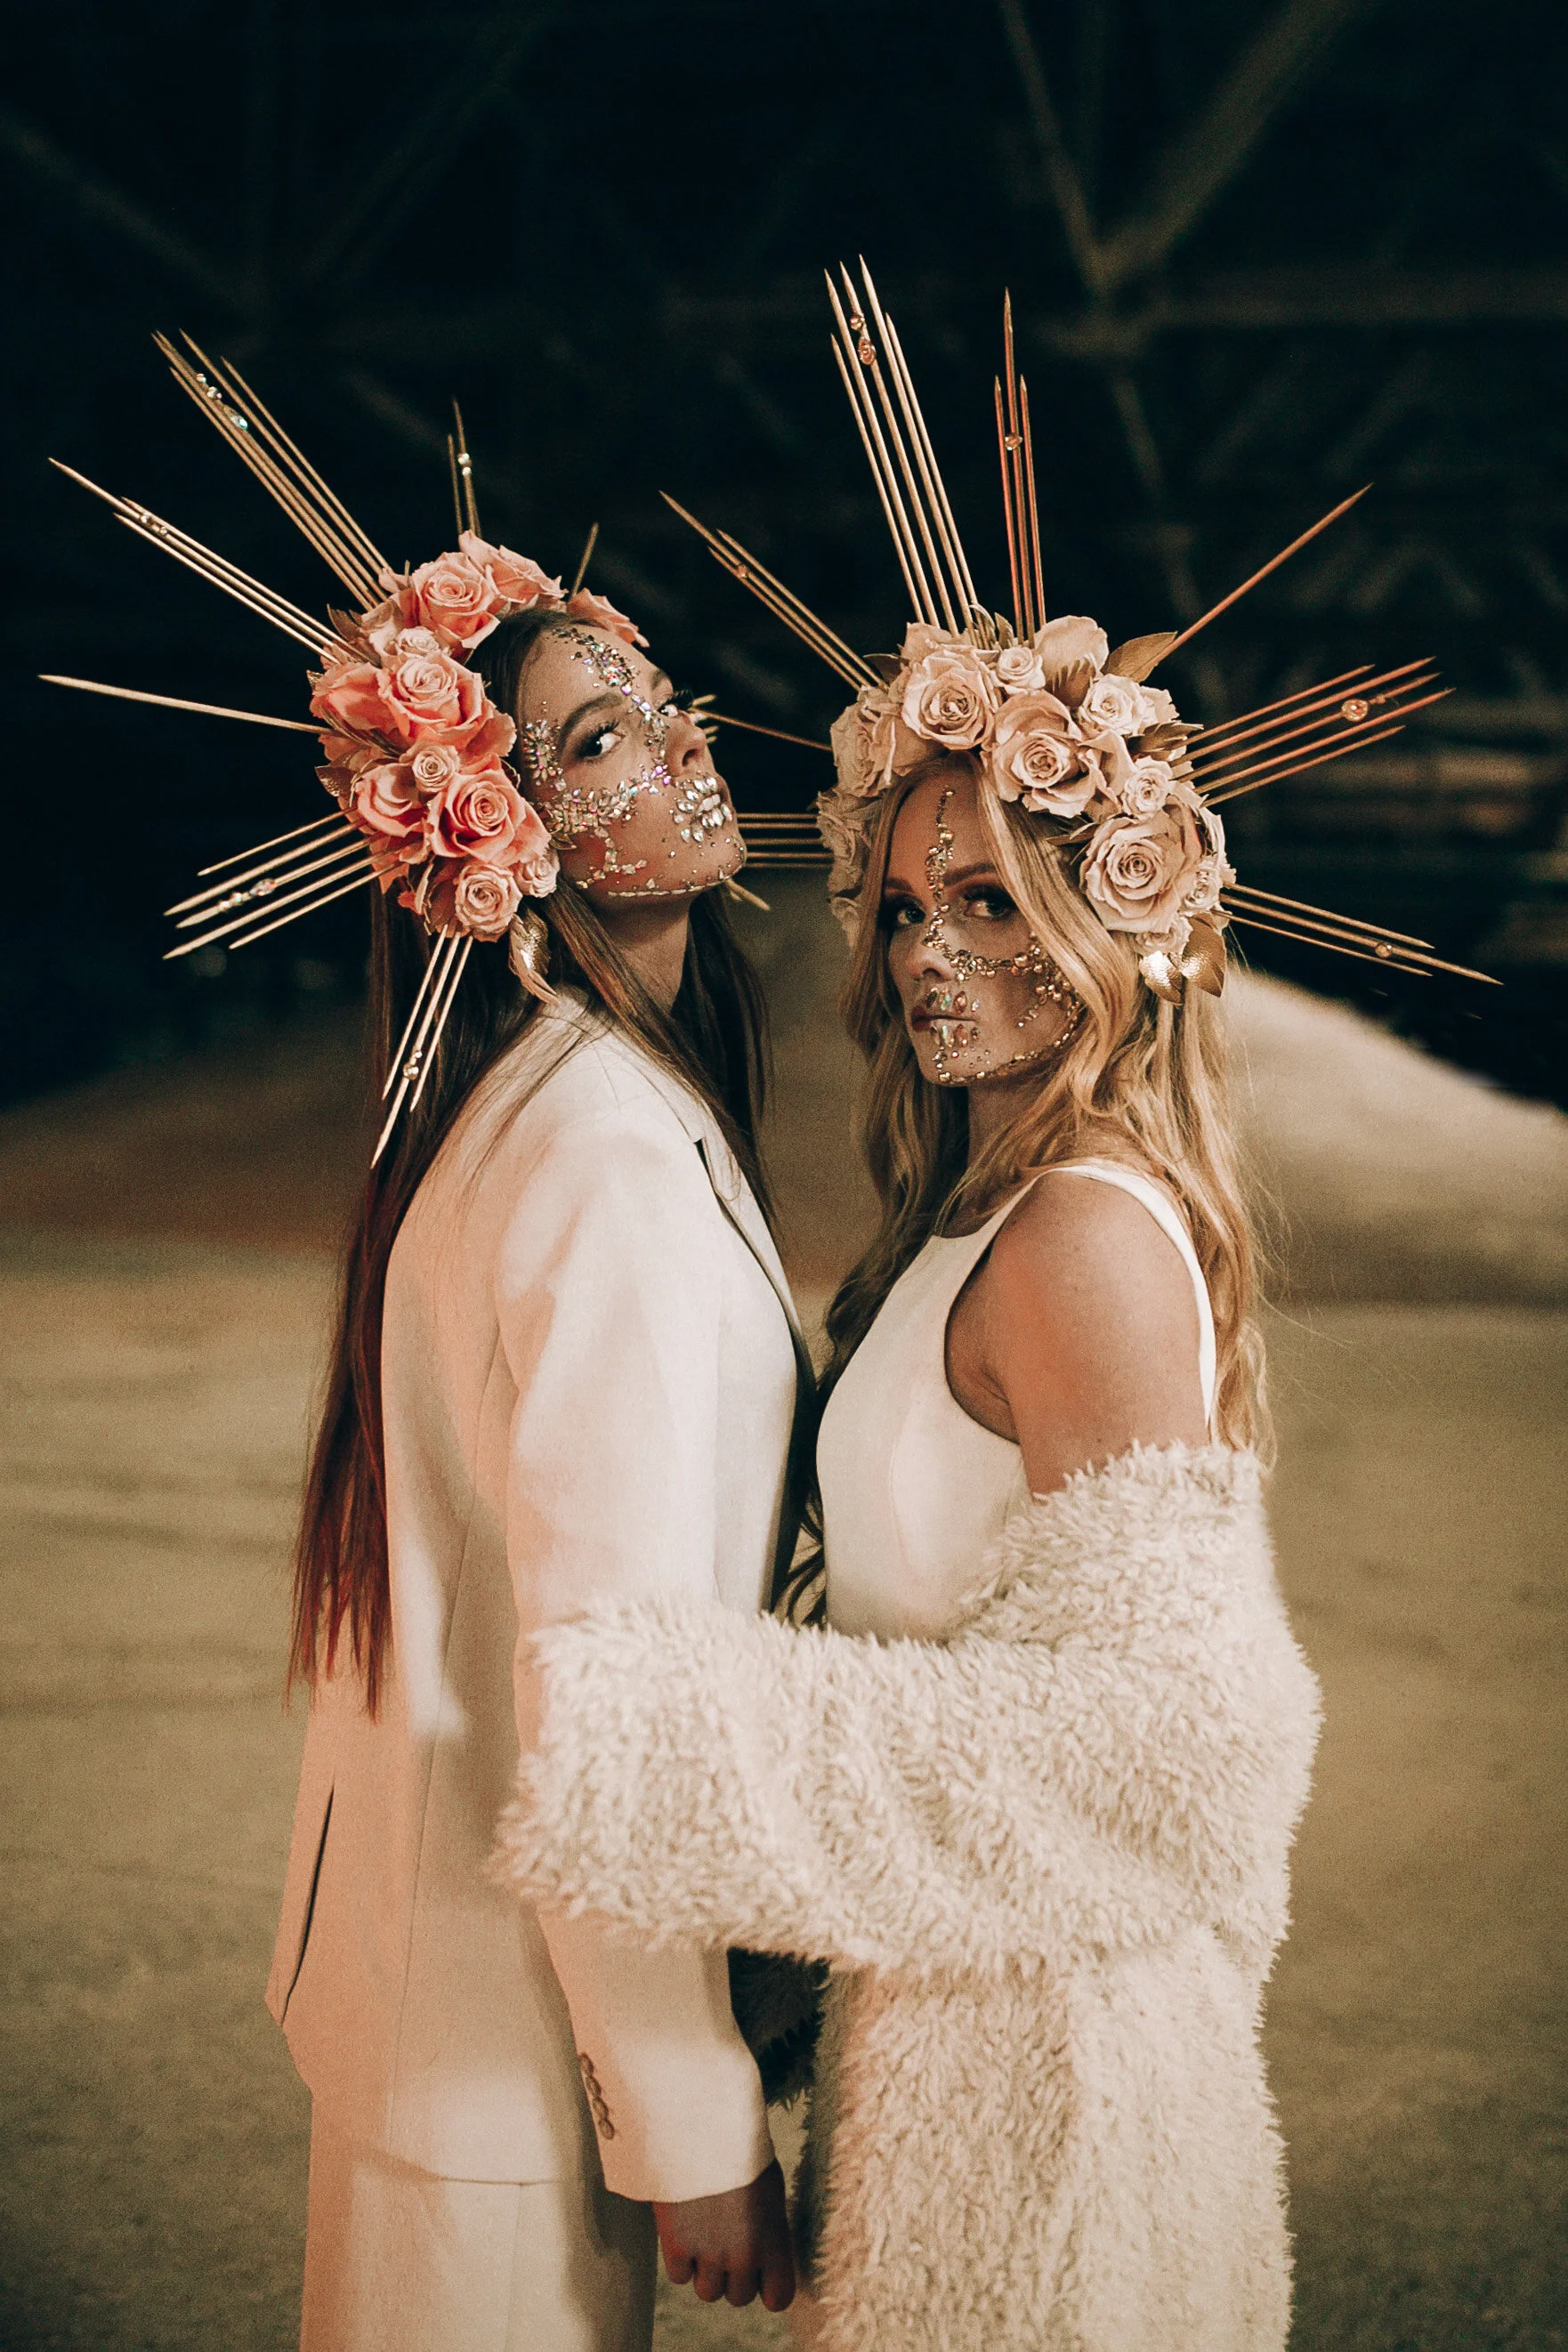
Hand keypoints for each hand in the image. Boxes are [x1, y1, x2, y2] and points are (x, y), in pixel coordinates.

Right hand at [652, 2157, 794, 2310]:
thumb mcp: (770, 2188)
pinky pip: (680, 2276)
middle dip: (733, 2275)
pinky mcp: (677, 2246)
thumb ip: (768, 2229)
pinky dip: (680, 2259)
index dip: (768, 2288)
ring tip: (704, 2236)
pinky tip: (684, 2229)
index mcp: (774, 2240)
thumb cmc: (741, 2150)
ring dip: (706, 2271)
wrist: (703, 2125)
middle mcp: (744, 2255)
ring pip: (708, 2292)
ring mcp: (709, 2254)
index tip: (760, 2275)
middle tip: (726, 2243)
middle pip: (738, 2297)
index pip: (779, 2297)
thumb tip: (761, 2255)